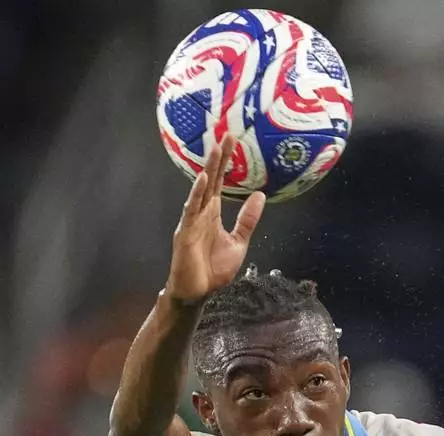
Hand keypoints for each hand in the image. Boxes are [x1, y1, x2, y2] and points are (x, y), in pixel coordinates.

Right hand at [165, 135, 266, 302]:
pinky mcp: (185, 233)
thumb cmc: (214, 268)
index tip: (232, 141)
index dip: (225, 162)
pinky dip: (196, 194)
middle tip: (225, 135)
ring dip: (208, 169)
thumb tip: (259, 195)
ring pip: (201, 190)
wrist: (198, 291)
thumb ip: (247, 219)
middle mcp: (201, 212)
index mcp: (212, 213)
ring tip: (215, 150)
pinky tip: (203, 180)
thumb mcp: (239, 241)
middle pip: (210, 179)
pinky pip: (191, 210)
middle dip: (218, 158)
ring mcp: (191, 221)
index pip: (219, 182)